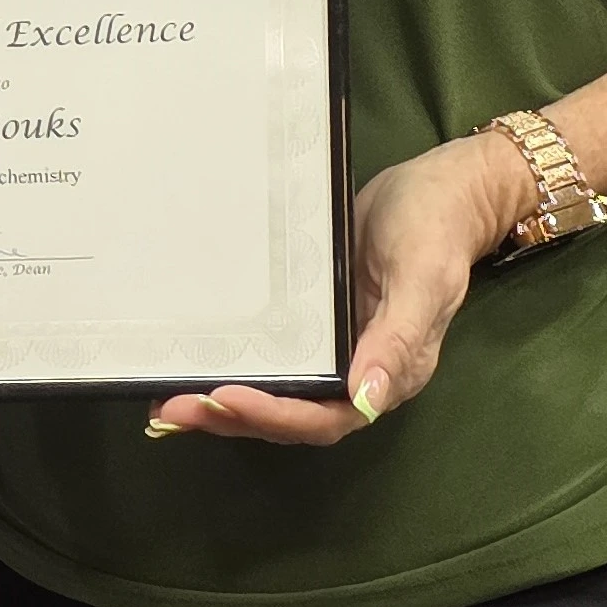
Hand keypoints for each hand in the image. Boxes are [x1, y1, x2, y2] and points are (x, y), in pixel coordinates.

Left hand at [146, 132, 529, 445]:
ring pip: (277, 388)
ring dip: (225, 400)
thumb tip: (368, 399)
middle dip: (233, 416)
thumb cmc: (436, 231)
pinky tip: (193, 357)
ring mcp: (332, 345)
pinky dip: (235, 361)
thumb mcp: (424, 279)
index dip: (275, 415)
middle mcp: (355, 370)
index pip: (326, 415)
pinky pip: (272, 351)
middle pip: (291, 412)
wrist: (438, 190)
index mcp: (387, 372)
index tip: (226, 399)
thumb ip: (399, 340)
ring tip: (168, 402)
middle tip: (173, 408)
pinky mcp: (311, 320)